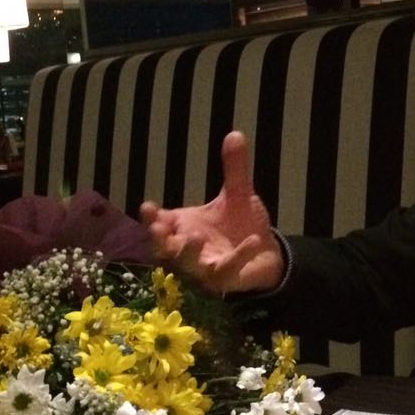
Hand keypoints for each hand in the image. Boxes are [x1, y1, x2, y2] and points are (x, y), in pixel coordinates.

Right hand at [139, 131, 284, 294]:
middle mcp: (187, 250)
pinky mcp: (225, 280)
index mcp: (181, 227)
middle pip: (164, 250)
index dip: (151, 218)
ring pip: (189, 266)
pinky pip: (229, 269)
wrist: (266, 252)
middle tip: (157, 228)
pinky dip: (239, 256)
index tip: (147, 207)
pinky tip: (254, 241)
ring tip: (194, 236)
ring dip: (189, 253)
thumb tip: (236, 134)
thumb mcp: (237, 194)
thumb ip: (234, 168)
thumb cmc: (240, 224)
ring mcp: (203, 268)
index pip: (159, 223)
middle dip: (159, 240)